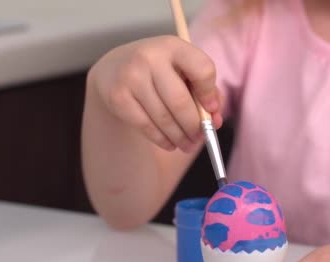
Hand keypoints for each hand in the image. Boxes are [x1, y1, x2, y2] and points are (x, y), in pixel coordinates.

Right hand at [87, 36, 223, 151]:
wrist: (114, 68)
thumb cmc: (159, 72)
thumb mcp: (182, 70)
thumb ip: (204, 92)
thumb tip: (215, 122)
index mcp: (173, 46)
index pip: (203, 70)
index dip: (210, 94)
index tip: (212, 110)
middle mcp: (150, 57)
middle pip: (181, 102)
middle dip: (194, 127)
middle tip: (200, 139)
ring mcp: (131, 76)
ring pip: (164, 118)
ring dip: (180, 137)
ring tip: (187, 145)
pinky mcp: (118, 97)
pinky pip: (146, 126)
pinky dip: (162, 139)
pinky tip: (170, 144)